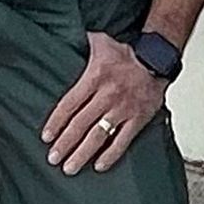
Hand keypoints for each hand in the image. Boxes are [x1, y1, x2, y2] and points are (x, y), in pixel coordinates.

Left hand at [41, 33, 170, 174]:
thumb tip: (62, 35)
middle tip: (53, 159)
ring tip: (69, 168)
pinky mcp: (138, 118)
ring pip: (99, 135)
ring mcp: (123, 109)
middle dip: (65, 143)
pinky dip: (111, 155)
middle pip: (81, 124)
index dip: (56, 122)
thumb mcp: (101, 42)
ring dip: (82, 153)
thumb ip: (81, 42)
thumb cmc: (127, 54)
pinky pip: (122, 141)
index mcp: (95, 77)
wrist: (157, 59)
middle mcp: (107, 95)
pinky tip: (99, 166)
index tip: (46, 137)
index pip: (70, 104)